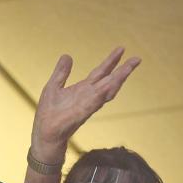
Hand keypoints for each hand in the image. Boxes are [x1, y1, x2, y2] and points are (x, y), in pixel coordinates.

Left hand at [30, 47, 140, 163]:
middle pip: (110, 80)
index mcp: (84, 89)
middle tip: (137, 58)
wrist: (45, 133)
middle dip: (123, 70)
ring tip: (128, 69)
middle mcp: (89, 96)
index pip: (101, 72)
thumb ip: (61, 72)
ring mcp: (87, 105)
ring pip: (107, 91)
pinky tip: (109, 85)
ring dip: (118, 80)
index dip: (111, 61)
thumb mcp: (53, 86)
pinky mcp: (81, 114)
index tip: (122, 48)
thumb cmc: (49, 113)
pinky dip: (102, 94)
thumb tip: (67, 55)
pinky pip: (94, 102)